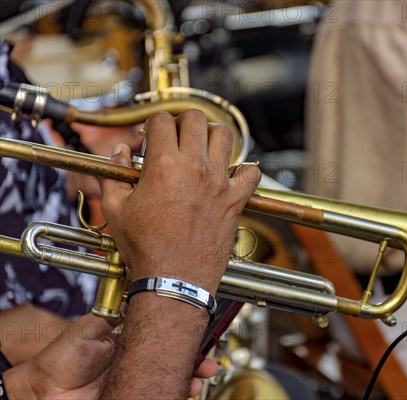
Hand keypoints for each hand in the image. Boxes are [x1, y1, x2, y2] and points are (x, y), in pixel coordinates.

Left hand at [3, 313, 218, 398]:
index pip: (164, 341)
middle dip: (195, 363)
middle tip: (207, 365)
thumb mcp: (92, 327)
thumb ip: (117, 315)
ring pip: (169, 381)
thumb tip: (140, 298)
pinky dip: (173, 393)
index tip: (198, 338)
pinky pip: (157, 395)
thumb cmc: (61, 359)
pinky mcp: (133, 397)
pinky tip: (182, 392)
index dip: (183, 340)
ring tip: (197, 381)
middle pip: (174, 363)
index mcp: (130, 345)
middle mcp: (137, 365)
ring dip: (188, 380)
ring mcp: (135, 384)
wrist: (42, 391)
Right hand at [100, 110, 260, 292]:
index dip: (153, 125)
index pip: (162, 121)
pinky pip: (251, 173)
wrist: (174, 279)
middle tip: (175, 137)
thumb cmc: (145, 248)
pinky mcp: (236, 200)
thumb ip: (114, 175)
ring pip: (224, 135)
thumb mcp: (116, 209)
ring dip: (211, 134)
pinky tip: (231, 173)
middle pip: (194, 118)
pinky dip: (244, 169)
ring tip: (201, 147)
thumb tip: (118, 152)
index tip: (150, 138)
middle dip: (181, 121)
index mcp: (163, 165)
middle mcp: (195, 167)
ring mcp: (219, 182)